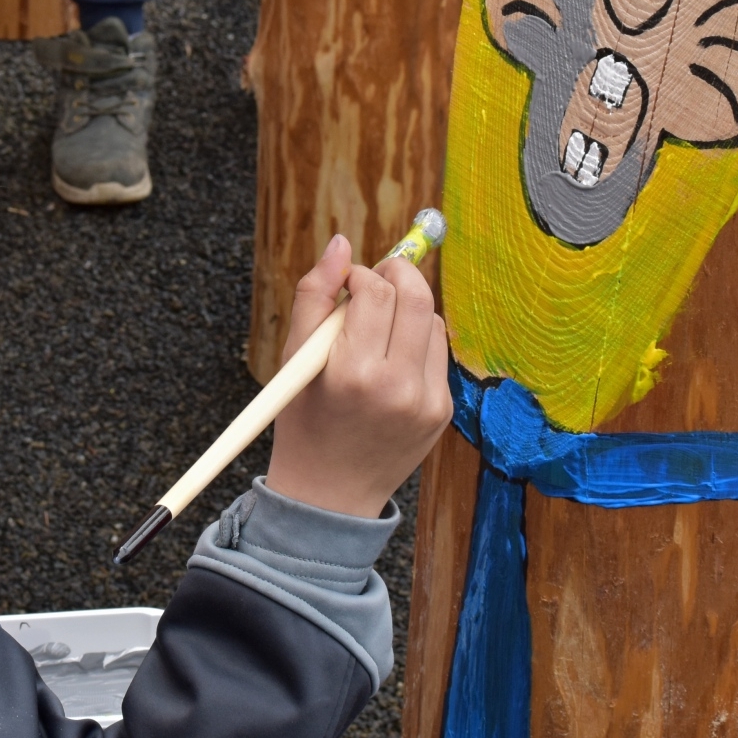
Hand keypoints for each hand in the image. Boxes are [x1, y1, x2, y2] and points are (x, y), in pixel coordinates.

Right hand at [264, 235, 452, 517]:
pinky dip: (417, 342)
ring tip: (378, 328)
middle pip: (417, 296)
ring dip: (409, 309)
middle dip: (399, 274)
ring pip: (433, 320)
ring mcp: (426, 401)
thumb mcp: (294, 359)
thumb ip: (314, 295)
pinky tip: (392, 359)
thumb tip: (342, 244)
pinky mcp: (443, 411)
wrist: (330, 494)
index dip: (362, 275)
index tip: (348, 284)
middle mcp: (397, 386)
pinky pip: (438, 353)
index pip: (377, 292)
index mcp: (353, 372)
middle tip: (379, 277)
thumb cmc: (304, 420)